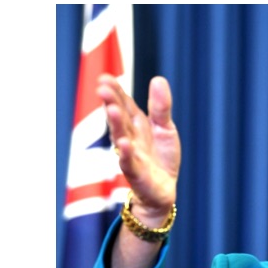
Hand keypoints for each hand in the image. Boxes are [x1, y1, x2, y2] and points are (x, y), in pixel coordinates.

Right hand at [97, 74, 180, 218]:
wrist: (162, 189)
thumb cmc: (160, 157)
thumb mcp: (165, 128)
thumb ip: (160, 107)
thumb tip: (158, 78)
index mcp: (136, 124)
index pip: (124, 104)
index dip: (116, 91)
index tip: (105, 77)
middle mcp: (130, 137)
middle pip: (120, 119)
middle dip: (111, 103)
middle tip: (102, 88)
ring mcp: (131, 155)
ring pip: (122, 138)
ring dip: (116, 124)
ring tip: (112, 109)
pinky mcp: (137, 174)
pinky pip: (129, 163)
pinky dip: (126, 154)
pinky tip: (124, 144)